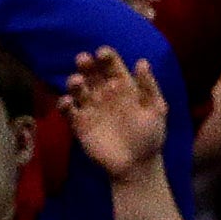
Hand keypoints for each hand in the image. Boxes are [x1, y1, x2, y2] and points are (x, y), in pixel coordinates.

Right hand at [61, 48, 171, 180]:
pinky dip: (64, 104)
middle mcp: (105, 94)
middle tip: (83, 60)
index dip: (106, 57)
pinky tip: (66, 102)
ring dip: (74, 82)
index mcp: (124, 86)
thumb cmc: (150, 136)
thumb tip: (141, 62)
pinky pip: (68, 111)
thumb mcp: (156, 109)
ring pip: (78, 89)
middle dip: (86, 64)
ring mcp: (91, 109)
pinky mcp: (80, 125)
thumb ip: (149, 87)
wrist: (137, 165)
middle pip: (92, 73)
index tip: (102, 53)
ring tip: (76, 82)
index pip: (112, 66)